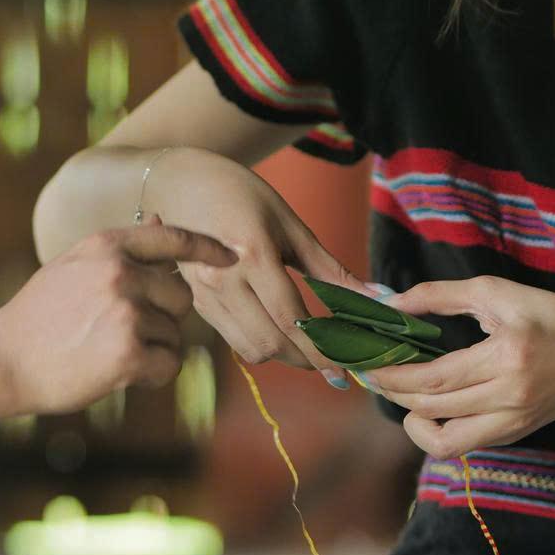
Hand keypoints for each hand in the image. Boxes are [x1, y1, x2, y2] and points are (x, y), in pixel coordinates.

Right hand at [0, 223, 233, 413]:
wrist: (1, 361)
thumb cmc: (38, 317)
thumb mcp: (73, 265)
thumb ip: (119, 249)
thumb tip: (163, 218)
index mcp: (105, 245)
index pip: (174, 237)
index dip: (207, 247)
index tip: (229, 256)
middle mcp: (119, 272)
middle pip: (182, 294)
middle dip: (165, 316)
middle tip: (124, 331)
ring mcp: (125, 312)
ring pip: (175, 333)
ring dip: (154, 348)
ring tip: (108, 351)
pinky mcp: (128, 353)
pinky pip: (170, 363)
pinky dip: (152, 374)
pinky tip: (118, 373)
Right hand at [145, 147, 363, 377]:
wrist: (180, 183)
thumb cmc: (241, 194)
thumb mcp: (290, 224)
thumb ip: (329, 268)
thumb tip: (374, 297)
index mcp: (252, 255)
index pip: (291, 318)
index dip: (320, 350)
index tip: (343, 371)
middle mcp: (223, 280)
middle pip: (269, 343)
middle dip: (304, 359)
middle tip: (330, 359)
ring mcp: (204, 295)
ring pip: (249, 348)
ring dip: (282, 355)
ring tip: (306, 345)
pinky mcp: (195, 303)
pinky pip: (233, 337)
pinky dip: (259, 342)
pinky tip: (276, 329)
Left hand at [361, 279, 554, 457]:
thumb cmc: (553, 317)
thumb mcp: (500, 292)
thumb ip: (443, 296)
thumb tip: (393, 303)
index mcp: (507, 357)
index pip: (435, 380)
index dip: (394, 377)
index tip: (369, 366)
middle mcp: (510, 397)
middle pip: (433, 410)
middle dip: (395, 394)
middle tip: (375, 374)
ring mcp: (513, 423)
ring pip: (445, 441)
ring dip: (413, 420)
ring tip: (403, 394)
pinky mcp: (514, 436)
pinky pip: (464, 444)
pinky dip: (438, 430)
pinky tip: (430, 407)